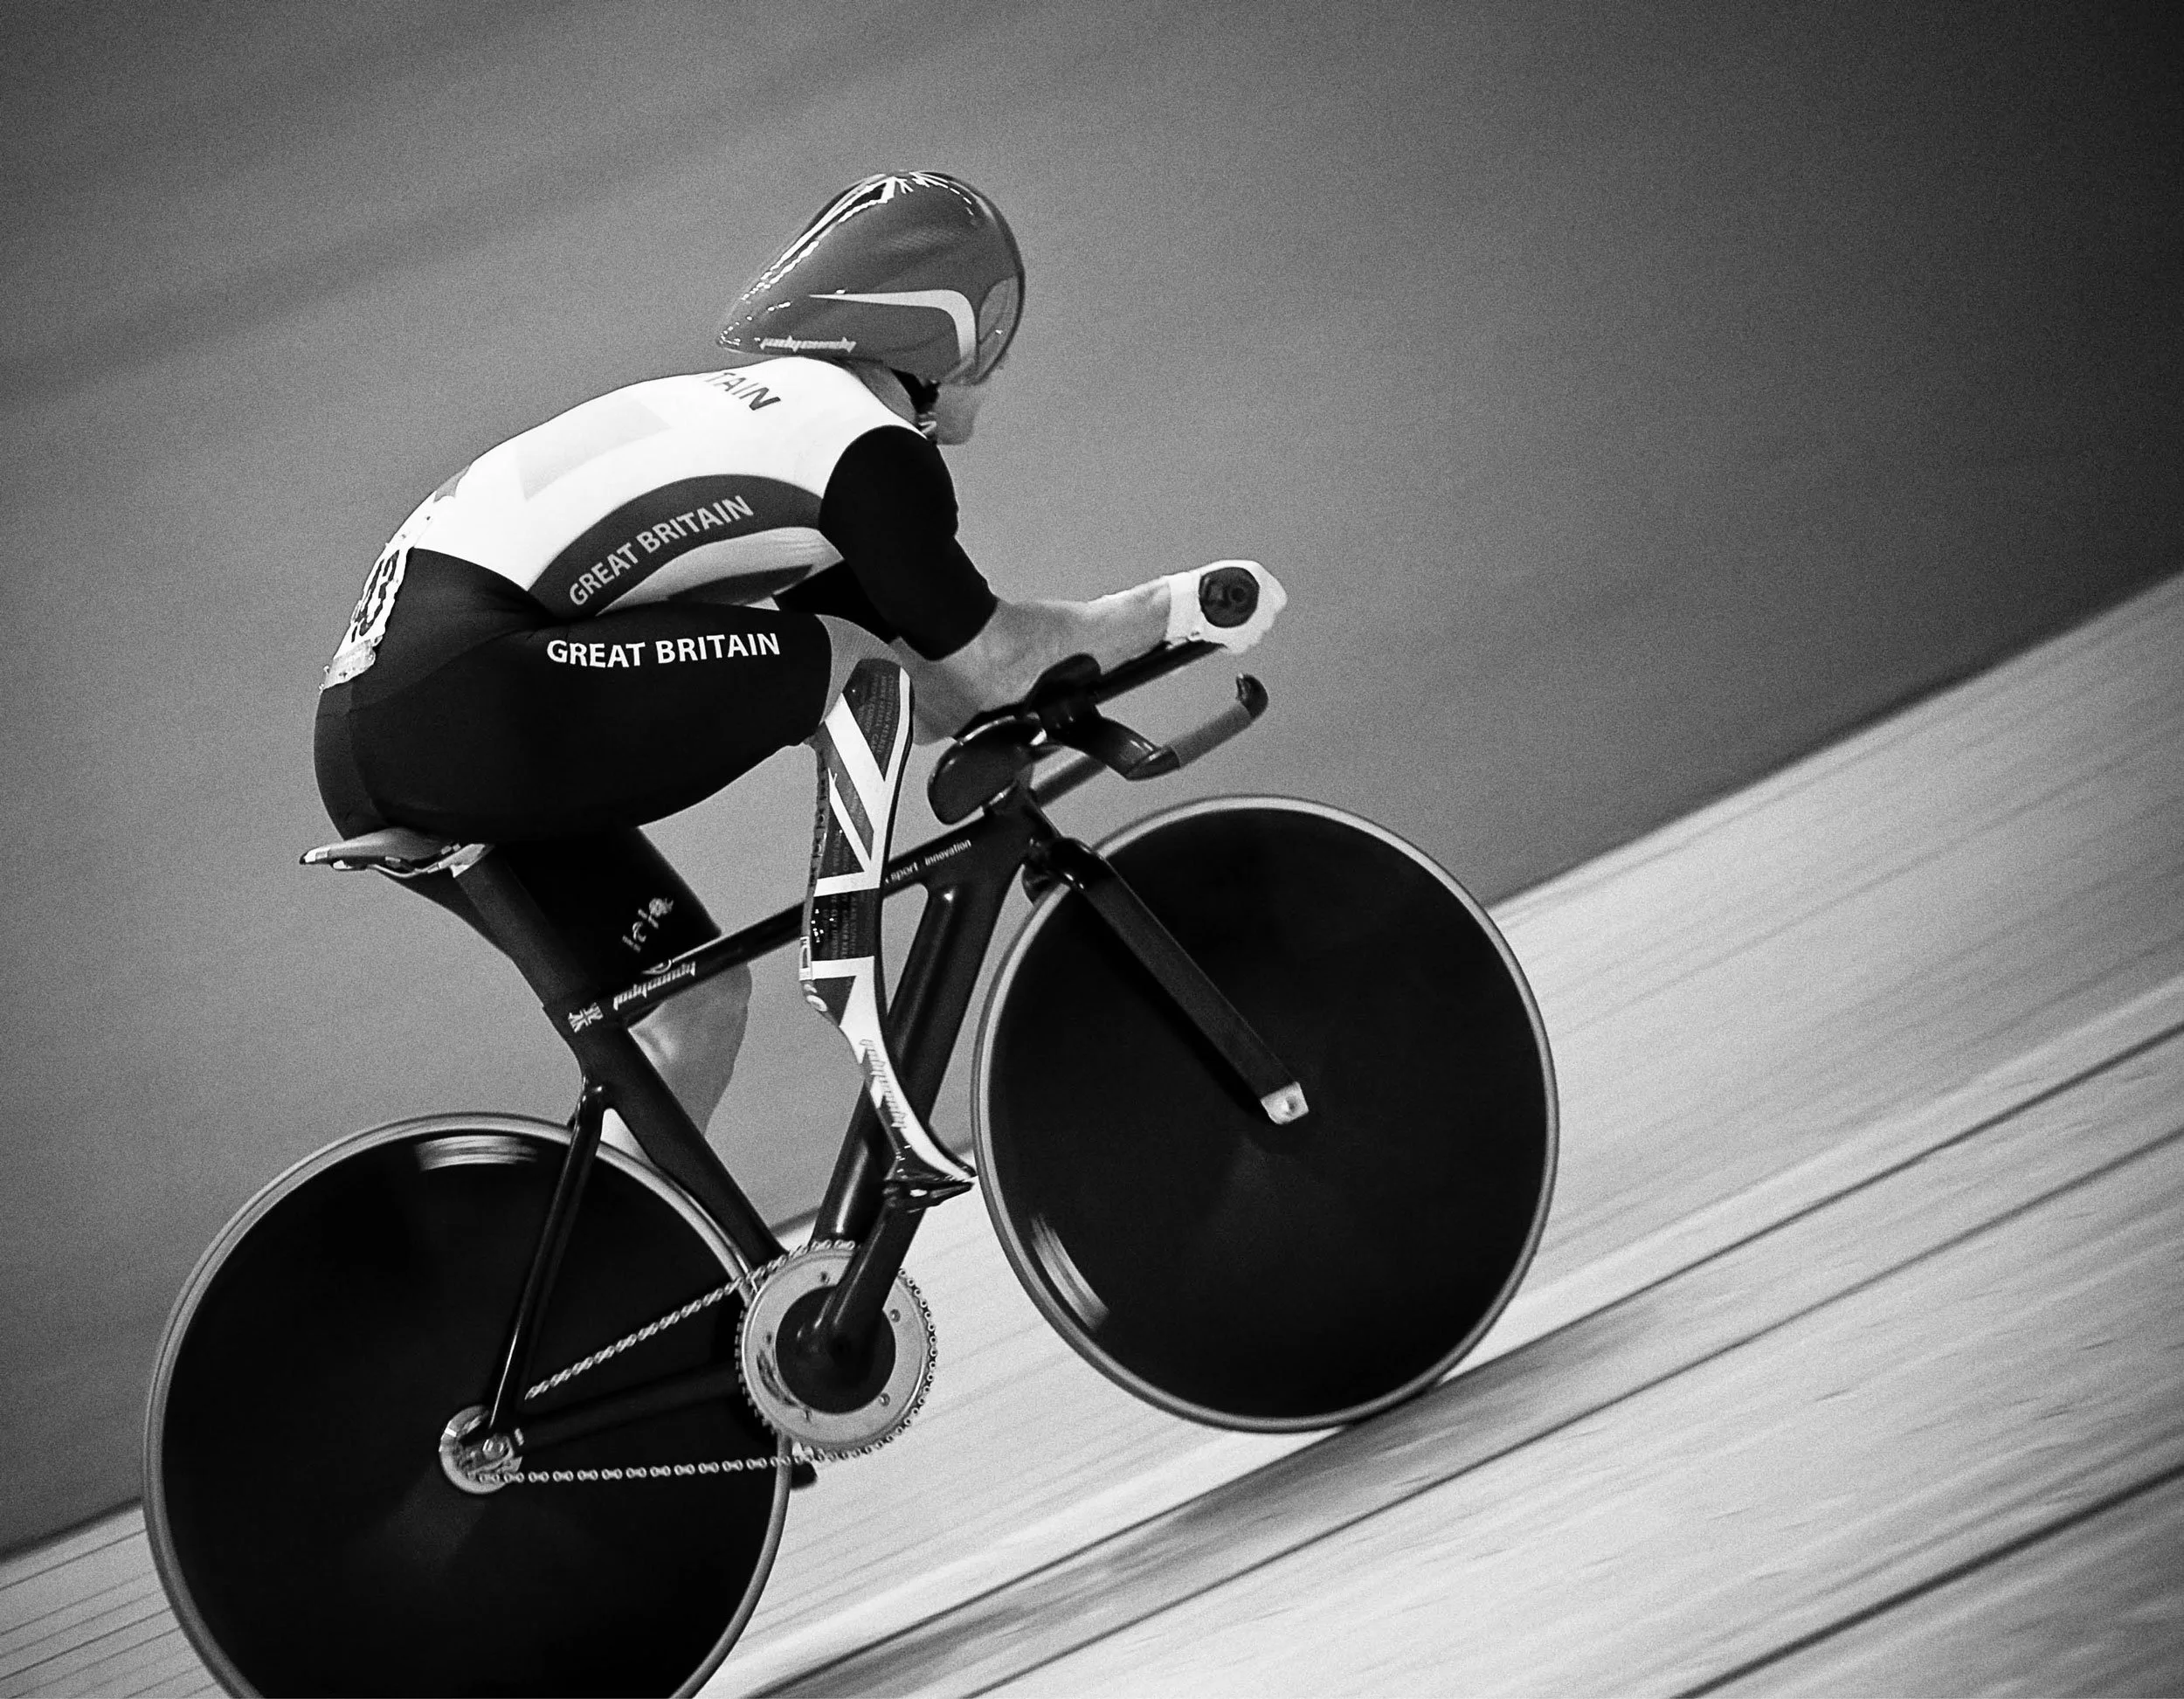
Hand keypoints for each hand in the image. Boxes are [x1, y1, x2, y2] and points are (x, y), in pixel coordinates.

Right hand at [1161, 560, 1286, 653]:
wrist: (1186, 600)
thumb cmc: (1201, 584)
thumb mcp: (1228, 573)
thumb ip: (1244, 583)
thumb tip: (1251, 596)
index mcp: (1258, 577)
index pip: (1278, 599)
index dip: (1267, 606)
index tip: (1257, 611)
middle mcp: (1262, 598)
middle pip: (1266, 619)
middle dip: (1252, 621)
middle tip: (1233, 619)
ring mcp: (1253, 620)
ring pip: (1254, 635)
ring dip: (1242, 634)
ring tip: (1222, 627)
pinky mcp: (1242, 637)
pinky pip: (1240, 646)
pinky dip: (1230, 645)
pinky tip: (1220, 639)